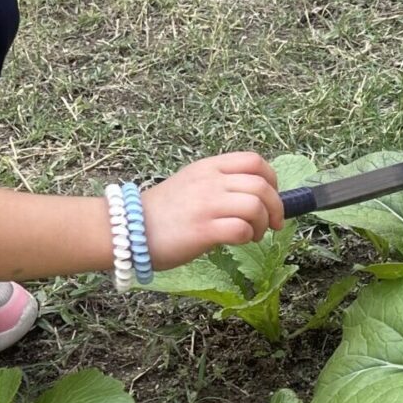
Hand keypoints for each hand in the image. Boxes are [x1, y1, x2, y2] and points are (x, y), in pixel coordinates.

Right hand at [140, 152, 284, 269]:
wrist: (126, 230)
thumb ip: (218, 184)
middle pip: (261, 185)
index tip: (271, 197)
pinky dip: (248, 236)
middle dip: (276, 207)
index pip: (254, 161)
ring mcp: (207, 205)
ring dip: (264, 223)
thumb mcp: (190, 183)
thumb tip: (253, 197)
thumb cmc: (160, 212)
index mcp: (209, 167)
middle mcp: (210, 181)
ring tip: (255, 235)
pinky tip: (239, 241)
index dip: (272, 179)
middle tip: (273, 224)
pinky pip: (241, 229)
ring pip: (255, 206)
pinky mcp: (202, 230)